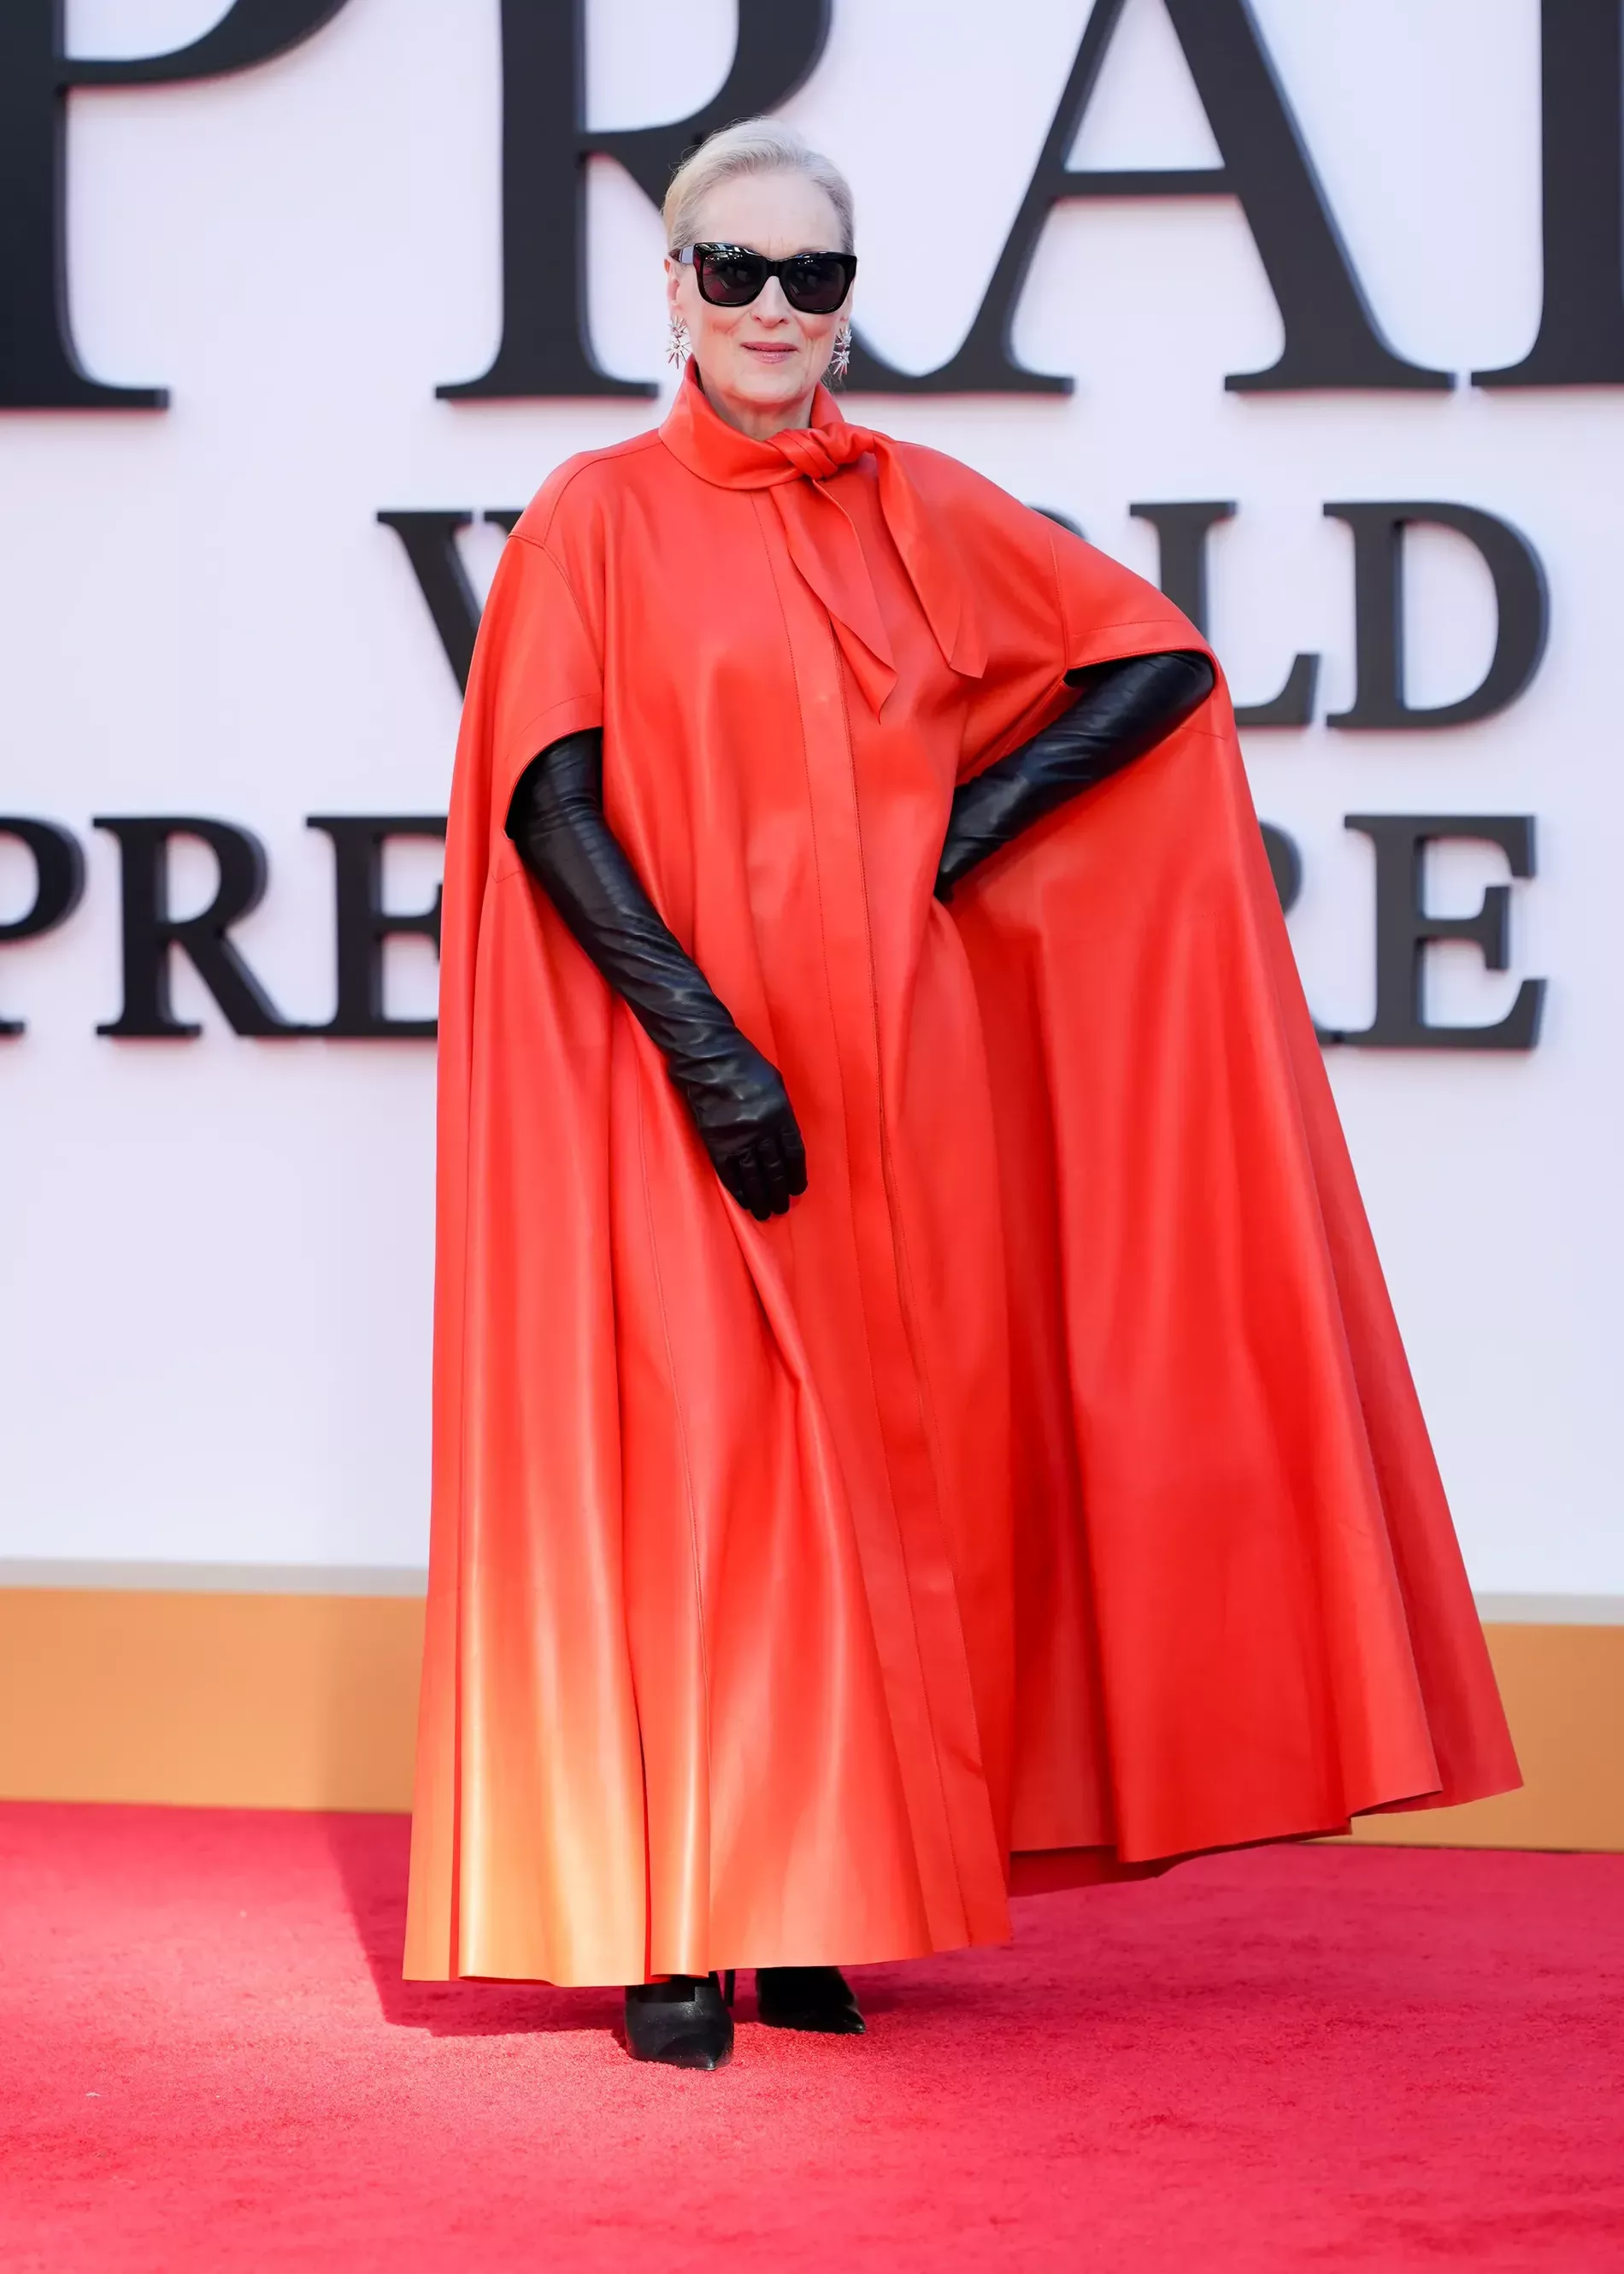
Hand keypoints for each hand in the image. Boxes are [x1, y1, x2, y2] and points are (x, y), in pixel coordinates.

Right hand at [667, 1030, 807, 1220]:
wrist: (708, 1059)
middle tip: (782, 1209)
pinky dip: (737, 1189)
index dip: (796, 1175)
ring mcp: (737, 1137)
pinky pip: (729, 1172)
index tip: (797, 1189)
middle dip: (779, 1192)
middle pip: (774, 1169)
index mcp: (780, 1114)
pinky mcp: (715, 1141)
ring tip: (765, 1213)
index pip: (793, 1154)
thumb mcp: (775, 1084)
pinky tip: (743, 1201)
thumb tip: (783, 1139)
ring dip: (760, 1197)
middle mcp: (761, 1130)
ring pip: (753, 1176)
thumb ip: (781, 1113)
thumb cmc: (744, 1065)